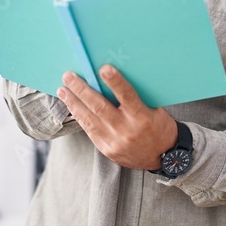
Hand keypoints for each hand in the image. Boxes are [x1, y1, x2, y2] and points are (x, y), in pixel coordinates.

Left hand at [58, 64, 176, 170]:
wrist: (163, 157)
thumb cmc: (158, 127)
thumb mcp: (154, 109)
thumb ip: (136, 97)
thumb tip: (114, 78)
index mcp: (143, 118)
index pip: (127, 96)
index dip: (115, 82)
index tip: (103, 69)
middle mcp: (127, 131)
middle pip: (100, 107)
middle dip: (82, 90)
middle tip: (69, 76)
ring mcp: (115, 142)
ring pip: (89, 119)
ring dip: (74, 103)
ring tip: (63, 90)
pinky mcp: (107, 149)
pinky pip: (89, 130)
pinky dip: (79, 116)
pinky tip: (72, 105)